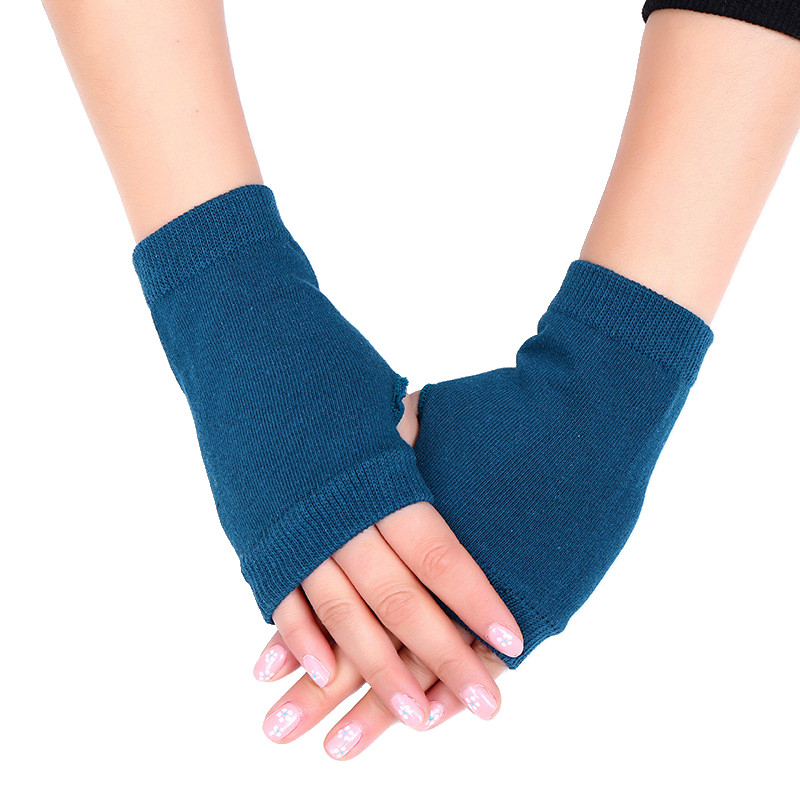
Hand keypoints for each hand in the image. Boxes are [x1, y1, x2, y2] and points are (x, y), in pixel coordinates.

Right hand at [254, 390, 513, 747]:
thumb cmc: (330, 365)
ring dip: (378, 669)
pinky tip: (328, 676)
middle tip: (485, 704)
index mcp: (380, 476)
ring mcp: (295, 528)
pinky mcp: (258, 536)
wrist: (248, 347)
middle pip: (398, 598)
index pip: (438, 552)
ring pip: (343, 613)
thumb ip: (418, 452)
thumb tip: (463, 483)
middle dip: (443, 654)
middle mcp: (339, 511)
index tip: (515, 641)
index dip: (475, 598)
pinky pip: (283, 598)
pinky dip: (302, 642)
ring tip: (417, 716)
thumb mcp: (386, 404)